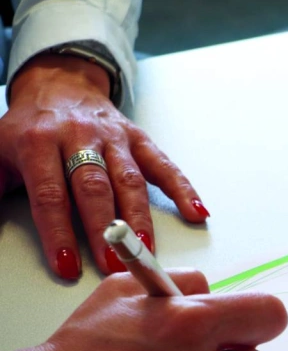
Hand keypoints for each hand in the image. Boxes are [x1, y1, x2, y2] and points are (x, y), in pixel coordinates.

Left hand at [0, 54, 210, 280]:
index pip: (50, 194)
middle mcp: (79, 137)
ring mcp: (114, 138)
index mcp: (39, 141)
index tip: (67, 265)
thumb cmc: (29, 128)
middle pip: (94, 187)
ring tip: (147, 249)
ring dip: (140, 217)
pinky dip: (183, 189)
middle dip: (105, 228)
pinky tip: (196, 212)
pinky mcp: (139, 140)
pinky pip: (164, 166)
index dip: (58, 232)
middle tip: (114, 262)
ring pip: (129, 180)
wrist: (59, 85)